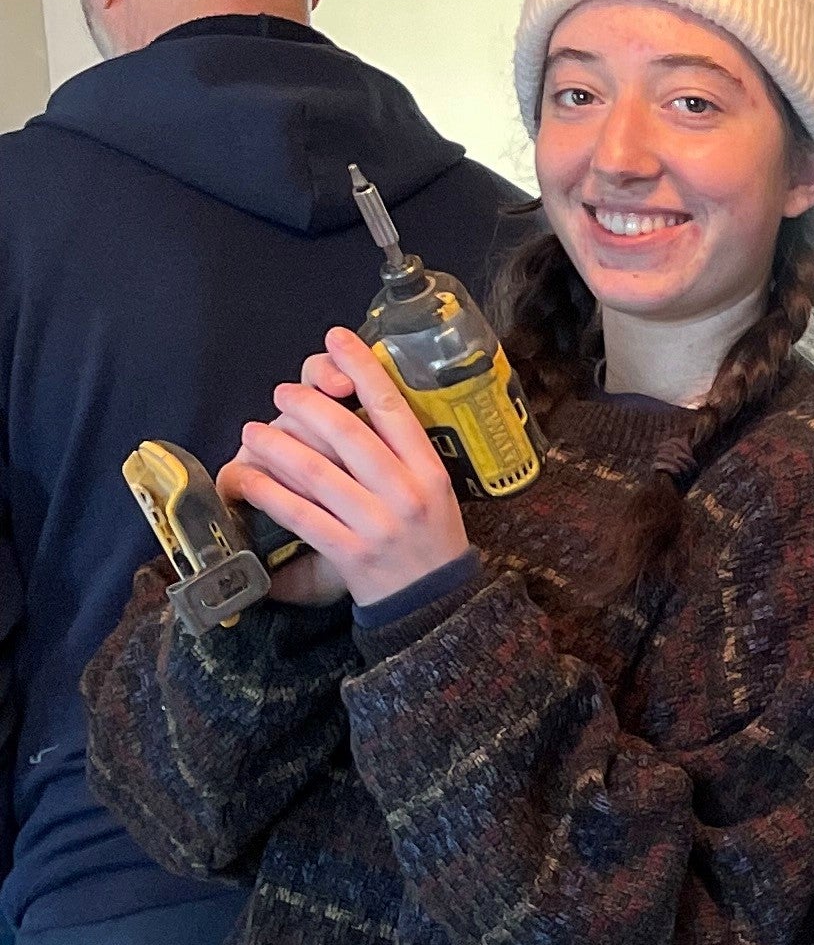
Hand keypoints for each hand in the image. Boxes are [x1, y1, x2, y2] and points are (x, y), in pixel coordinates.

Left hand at [223, 328, 470, 608]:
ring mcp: (379, 525)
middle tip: (282, 392)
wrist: (435, 606)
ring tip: (254, 430)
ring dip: (277, 446)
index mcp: (430, 471)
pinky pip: (301, 515)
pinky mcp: (351, 554)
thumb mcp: (433, 492)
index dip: (363, 368)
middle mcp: (407, 493)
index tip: (337, 338)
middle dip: (308, 405)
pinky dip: (268, 494)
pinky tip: (246, 479)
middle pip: (349, 434)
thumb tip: (355, 402)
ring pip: (318, 473)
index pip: (393, 408)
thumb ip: (400, 454)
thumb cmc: (430, 541)